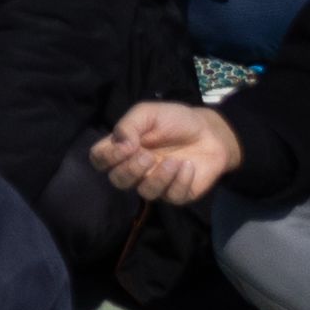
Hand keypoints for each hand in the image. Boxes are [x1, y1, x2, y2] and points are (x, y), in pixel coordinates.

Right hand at [91, 100, 241, 205]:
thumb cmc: (175, 120)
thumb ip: (128, 125)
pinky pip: (172, 197)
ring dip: (158, 178)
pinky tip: (188, 166)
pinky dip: (180, 181)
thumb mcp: (147, 113)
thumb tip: (121, 145)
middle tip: (148, 155)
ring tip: (173, 161)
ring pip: (145, 193)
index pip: (99, 160)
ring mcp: (156, 183)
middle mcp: (136, 169)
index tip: (126, 146)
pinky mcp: (177, 193)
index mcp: (123, 148)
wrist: (210, 131)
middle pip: (117, 181)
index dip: (106, 158)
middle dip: (130, 170)